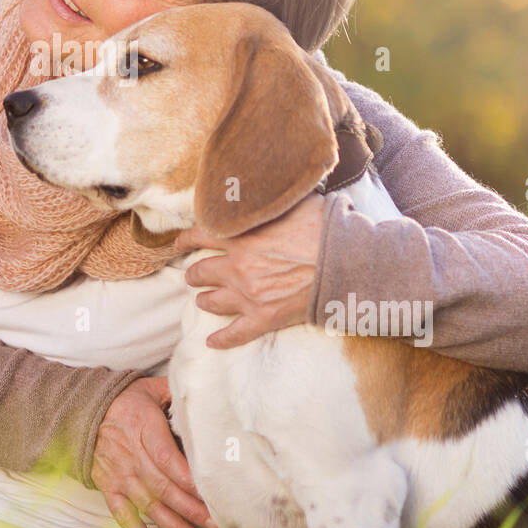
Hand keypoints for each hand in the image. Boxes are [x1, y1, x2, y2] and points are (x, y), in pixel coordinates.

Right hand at [91, 376, 218, 527]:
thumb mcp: (150, 389)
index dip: (187, 479)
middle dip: (190, 508)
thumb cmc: (125, 400)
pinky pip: (123, 516)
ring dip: (173, 525)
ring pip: (148, 505)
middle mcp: (131, 455)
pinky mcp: (109, 487)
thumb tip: (205, 398)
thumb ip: (175, 394)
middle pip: (163, 487)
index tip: (210, 494)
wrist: (84, 411)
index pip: (167, 459)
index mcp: (144, 428)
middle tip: (215, 523)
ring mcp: (119, 474)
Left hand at [176, 192, 326, 349]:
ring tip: (204, 299)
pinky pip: (235, 334)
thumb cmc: (324, 227)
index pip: (199, 236)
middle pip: (199, 272)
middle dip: (194, 273)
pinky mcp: (265, 318)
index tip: (180, 243)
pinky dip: (221, 339)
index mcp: (241, 237)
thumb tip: (261, 187)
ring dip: (204, 300)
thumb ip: (268, 200)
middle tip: (194, 274)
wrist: (347, 262)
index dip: (185, 240)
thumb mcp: (291, 202)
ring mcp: (249, 295)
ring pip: (210, 302)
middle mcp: (238, 267)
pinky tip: (211, 341)